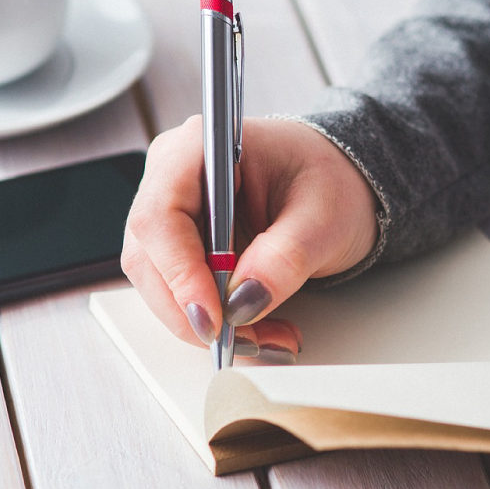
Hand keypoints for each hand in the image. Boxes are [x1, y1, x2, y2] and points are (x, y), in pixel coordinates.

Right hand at [121, 116, 378, 360]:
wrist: (338, 185)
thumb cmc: (329, 180)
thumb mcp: (323, 218)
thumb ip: (284, 257)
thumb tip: (244, 301)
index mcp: (201, 147)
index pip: (161, 215)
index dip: (179, 272)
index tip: (213, 317)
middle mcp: (173, 177)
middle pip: (151, 258)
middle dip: (196, 311)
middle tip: (249, 341)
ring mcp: (173, 213)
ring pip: (161, 285)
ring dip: (210, 324)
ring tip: (268, 339)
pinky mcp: (182, 246)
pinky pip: (181, 294)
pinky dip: (217, 321)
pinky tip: (257, 330)